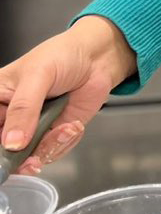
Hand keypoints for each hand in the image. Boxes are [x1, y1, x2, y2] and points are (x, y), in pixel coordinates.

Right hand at [0, 16, 135, 172]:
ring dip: (48, 147)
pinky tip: (72, 125)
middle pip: (4, 150)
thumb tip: (12, 142)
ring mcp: (31, 127)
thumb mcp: (38, 76)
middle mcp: (11, 116)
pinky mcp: (52, 134)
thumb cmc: (62, 55)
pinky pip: (51, 152)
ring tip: (65, 128)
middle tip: (33, 159)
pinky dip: (63, 143)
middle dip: (20, 157)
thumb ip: (23, 109)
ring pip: (28, 156)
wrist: (97, 58)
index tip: (9, 150)